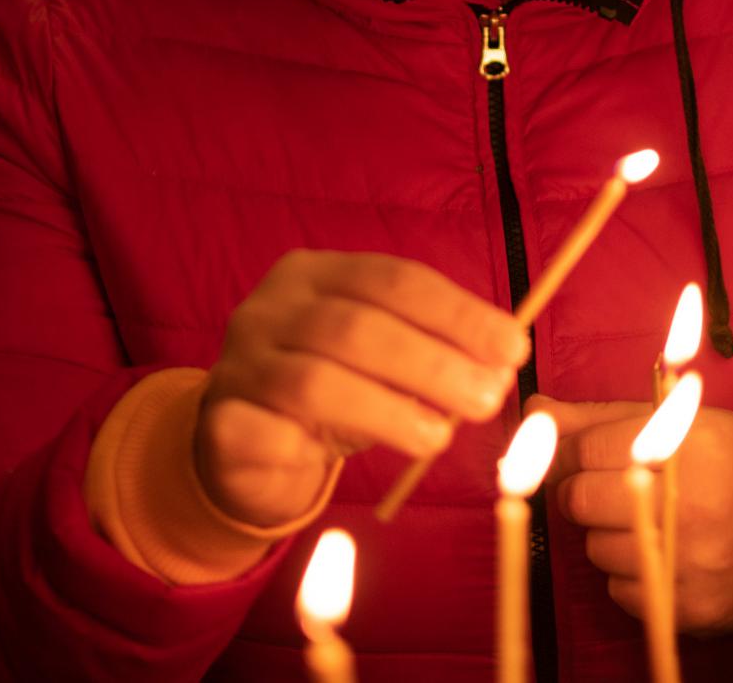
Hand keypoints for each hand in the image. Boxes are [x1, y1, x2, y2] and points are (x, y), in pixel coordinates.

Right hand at [197, 250, 527, 525]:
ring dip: (390, 410)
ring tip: (442, 436)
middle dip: (435, 363)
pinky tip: (354, 460)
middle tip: (490, 397)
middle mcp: (270, 309)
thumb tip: (502, 363)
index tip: (514, 347)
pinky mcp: (218, 425)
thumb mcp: (386, 358)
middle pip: (358, 328)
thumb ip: (435, 350)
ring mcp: (238, 364)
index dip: (459, 314)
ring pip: (316, 382)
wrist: (243, 446)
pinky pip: (269, 434)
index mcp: (316, 273)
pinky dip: (317, 446)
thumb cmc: (335, 389)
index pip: (396, 280)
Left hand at [535, 396, 732, 632]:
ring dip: (611, 536)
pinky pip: (620, 593)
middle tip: (630, 488)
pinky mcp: (690, 609)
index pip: (586, 448)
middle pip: (579, 499)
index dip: (588, 451)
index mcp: (691, 444)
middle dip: (591, 492)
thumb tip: (533, 409)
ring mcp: (690, 562)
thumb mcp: (691, 423)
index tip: (605, 454)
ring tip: (661, 522)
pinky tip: (672, 555)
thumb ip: (604, 417)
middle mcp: (690, 503)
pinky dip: (633, 576)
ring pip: (594, 550)